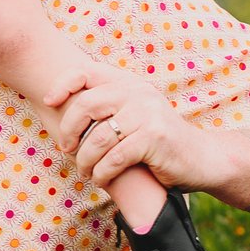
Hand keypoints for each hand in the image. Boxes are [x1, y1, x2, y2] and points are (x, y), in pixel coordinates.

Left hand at [53, 66, 237, 191]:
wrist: (201, 158)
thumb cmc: (157, 140)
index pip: (86, 71)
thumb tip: (57, 107)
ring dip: (85, 160)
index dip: (62, 84)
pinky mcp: (154, 137)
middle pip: (86, 104)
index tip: (48, 103)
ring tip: (85, 172)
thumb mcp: (133, 114)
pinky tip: (100, 179)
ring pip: (99, 137)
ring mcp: (148, 113)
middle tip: (66, 149)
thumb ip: (107, 106)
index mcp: (129, 82)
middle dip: (68, 130)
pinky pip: (114, 158)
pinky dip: (102, 173)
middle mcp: (138, 92)